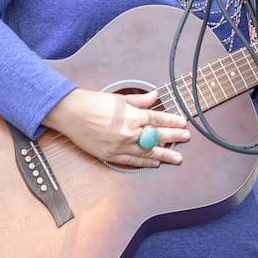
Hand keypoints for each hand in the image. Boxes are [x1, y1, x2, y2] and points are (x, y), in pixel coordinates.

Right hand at [42, 88, 188, 167]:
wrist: (71, 114)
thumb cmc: (93, 103)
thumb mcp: (119, 99)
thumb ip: (139, 101)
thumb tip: (155, 95)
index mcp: (131, 116)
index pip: (157, 119)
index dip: (171, 122)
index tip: (182, 123)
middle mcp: (128, 133)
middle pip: (156, 136)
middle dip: (173, 137)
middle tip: (186, 138)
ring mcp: (120, 146)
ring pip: (147, 152)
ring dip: (164, 154)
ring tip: (177, 157)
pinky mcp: (111, 155)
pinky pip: (132, 161)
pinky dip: (145, 162)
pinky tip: (155, 162)